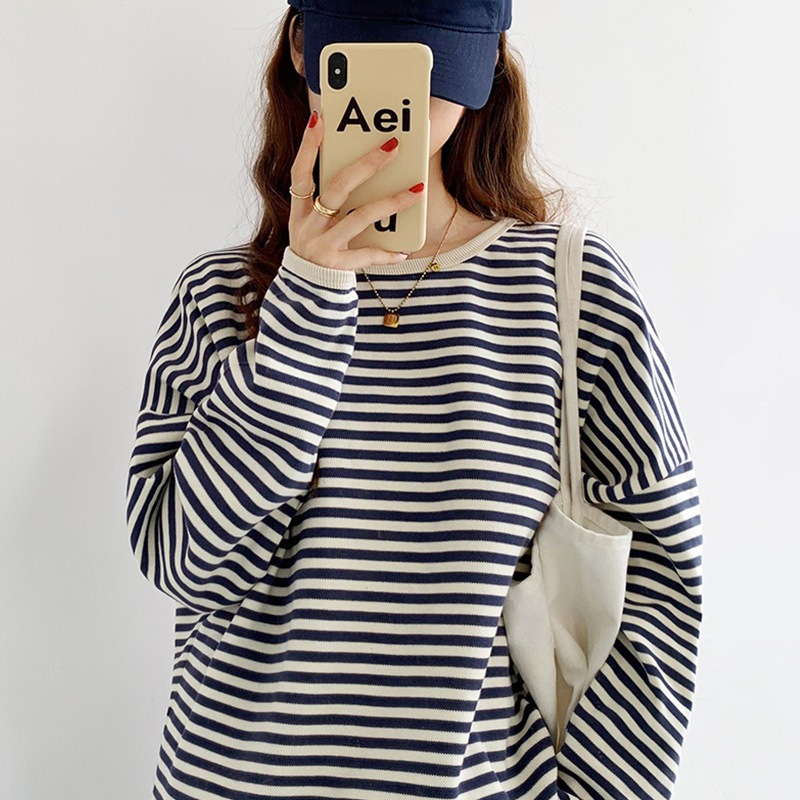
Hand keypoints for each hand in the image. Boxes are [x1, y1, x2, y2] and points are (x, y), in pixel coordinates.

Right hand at [288, 109, 423, 271]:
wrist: (305, 293)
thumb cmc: (317, 249)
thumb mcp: (312, 224)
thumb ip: (328, 201)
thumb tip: (361, 169)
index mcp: (301, 211)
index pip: (301, 173)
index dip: (308, 147)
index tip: (319, 119)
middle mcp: (309, 225)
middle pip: (338, 187)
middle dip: (367, 165)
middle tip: (393, 146)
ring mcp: (323, 245)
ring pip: (361, 217)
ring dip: (392, 202)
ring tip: (418, 190)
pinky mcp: (337, 265)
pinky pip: (367, 255)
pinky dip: (386, 254)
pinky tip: (404, 251)